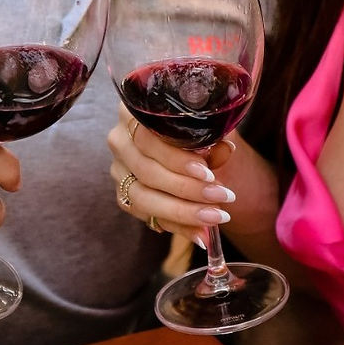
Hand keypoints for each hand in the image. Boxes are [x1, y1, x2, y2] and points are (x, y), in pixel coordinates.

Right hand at [107, 105, 281, 259]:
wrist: (194, 146)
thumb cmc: (198, 129)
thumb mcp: (208, 126)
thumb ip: (213, 135)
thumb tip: (225, 148)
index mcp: (134, 111)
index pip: (148, 137)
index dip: (176, 158)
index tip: (207, 172)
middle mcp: (119, 139)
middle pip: (146, 170)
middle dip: (187, 189)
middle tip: (222, 197)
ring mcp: (118, 169)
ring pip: (143, 197)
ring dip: (183, 212)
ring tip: (215, 217)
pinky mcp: (123, 195)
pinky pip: (147, 216)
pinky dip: (177, 226)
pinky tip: (201, 233)